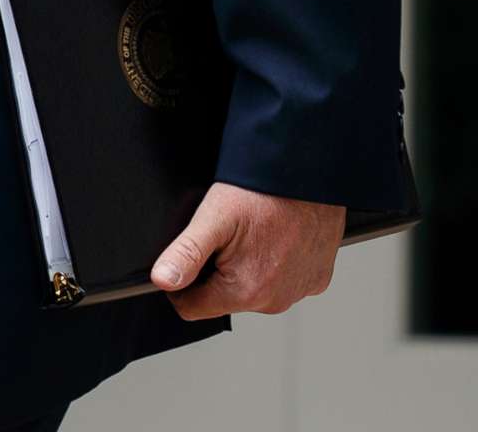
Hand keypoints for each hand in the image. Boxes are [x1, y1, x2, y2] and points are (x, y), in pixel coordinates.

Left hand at [151, 180, 343, 319]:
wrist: (309, 171)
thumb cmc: (263, 191)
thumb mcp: (215, 217)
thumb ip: (185, 253)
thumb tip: (162, 281)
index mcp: (246, 292)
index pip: (192, 307)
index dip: (183, 281)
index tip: (193, 252)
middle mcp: (275, 301)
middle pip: (225, 298)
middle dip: (218, 271)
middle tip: (229, 234)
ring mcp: (299, 292)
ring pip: (255, 290)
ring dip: (248, 268)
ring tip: (255, 232)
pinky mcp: (316, 279)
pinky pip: (284, 280)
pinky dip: (277, 263)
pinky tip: (277, 237)